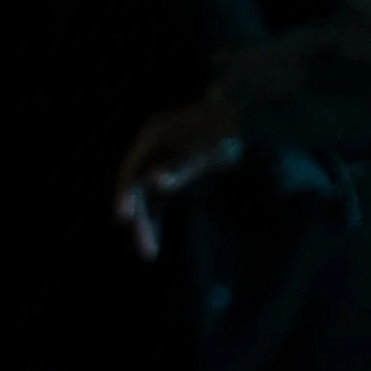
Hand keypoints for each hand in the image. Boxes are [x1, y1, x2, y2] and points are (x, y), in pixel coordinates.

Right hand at [114, 100, 243, 259]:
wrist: (246, 118)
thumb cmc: (226, 133)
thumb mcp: (208, 152)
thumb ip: (181, 168)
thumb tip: (154, 181)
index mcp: (152, 136)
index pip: (131, 171)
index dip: (126, 195)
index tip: (124, 219)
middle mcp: (150, 148)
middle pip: (137, 187)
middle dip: (140, 218)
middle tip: (147, 251)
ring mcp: (160, 159)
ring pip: (146, 195)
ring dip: (147, 221)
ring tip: (150, 252)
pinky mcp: (172, 171)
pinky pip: (157, 197)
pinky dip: (156, 214)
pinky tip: (156, 236)